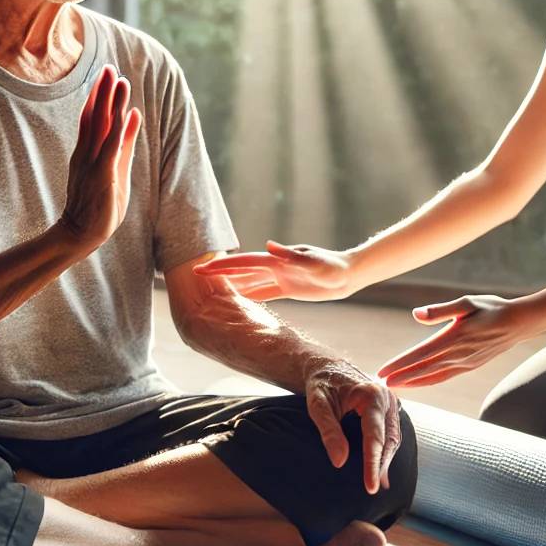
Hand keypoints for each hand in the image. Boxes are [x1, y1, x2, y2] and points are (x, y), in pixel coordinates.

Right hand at [60, 65, 142, 254]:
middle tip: (109, 67)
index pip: (91, 119)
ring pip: (102, 127)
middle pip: (94, 117)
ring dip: (112, 103)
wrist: (79, 234)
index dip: (98, 96)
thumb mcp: (114, 171)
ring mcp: (92, 164)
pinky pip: (111, 148)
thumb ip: (123, 145)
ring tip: (119, 81)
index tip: (106, 75)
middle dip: (103, 91)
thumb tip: (133, 117)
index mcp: (87, 153)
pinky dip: (119, 130)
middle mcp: (87, 154)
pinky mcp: (102, 176)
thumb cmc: (98, 206)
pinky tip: (128, 114)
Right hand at [194, 240, 354, 301]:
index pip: (244, 263)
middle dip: (218, 272)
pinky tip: (238, 300)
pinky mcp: (288, 288)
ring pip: (249, 282)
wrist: (350, 274)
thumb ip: (292, 256)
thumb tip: (268, 246)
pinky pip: (263, 293)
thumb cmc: (335, 268)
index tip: (201, 268)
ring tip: (208, 289)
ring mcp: (280, 277)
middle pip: (240, 270)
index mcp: (277, 260)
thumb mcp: (315, 262)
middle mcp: (275, 267)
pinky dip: (248, 295)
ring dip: (230, 284)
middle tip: (194, 275)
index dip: (222, 265)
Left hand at [305, 363, 401, 493]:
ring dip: (386, 461)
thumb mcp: (317, 405)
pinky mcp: (387, 409)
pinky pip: (391, 433)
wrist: (327, 367)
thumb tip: (340, 461)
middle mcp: (387, 398)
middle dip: (382, 465)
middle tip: (372, 490)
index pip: (375, 437)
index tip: (371, 487)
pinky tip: (380, 468)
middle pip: (389, 440)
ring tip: (378, 484)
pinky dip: (386, 451)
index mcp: (372, 395)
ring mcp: (390, 403)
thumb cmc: (320, 385)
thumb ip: (328, 431)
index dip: (372, 464)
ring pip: (394, 438)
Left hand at [378, 295, 536, 386]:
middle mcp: (458, 355)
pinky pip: (444, 377)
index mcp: (453, 338)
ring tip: (394, 386)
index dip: (400, 364)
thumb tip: (416, 314)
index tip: (383, 372)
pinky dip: (428, 382)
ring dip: (412, 382)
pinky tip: (418, 383)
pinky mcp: (470, 366)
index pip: (420, 354)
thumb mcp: (467, 303)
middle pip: (422, 369)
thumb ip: (440, 310)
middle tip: (380, 384)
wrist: (519, 323)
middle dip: (400, 377)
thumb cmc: (491, 308)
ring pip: (433, 377)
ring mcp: (464, 364)